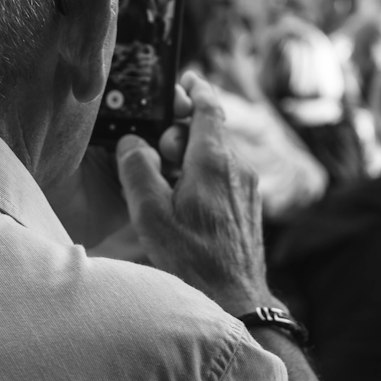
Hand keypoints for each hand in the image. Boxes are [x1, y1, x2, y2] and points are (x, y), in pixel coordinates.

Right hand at [115, 71, 268, 314]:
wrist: (235, 300)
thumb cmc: (192, 259)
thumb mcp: (151, 214)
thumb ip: (138, 170)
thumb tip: (132, 142)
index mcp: (215, 161)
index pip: (209, 108)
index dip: (196, 90)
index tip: (186, 79)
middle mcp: (238, 169)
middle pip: (208, 132)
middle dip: (179, 134)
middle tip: (155, 153)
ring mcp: (247, 190)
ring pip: (215, 157)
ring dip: (189, 159)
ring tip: (165, 187)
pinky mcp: (248, 209)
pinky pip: (223, 178)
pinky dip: (201, 177)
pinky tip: (183, 204)